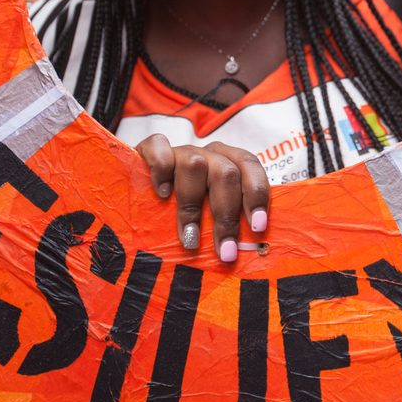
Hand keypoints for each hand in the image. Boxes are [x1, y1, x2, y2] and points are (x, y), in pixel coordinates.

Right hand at [136, 135, 268, 261]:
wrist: (143, 188)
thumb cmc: (188, 211)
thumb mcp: (212, 216)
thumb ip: (229, 223)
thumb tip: (246, 252)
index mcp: (229, 162)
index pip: (250, 167)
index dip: (256, 195)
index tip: (257, 227)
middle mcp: (208, 154)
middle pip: (225, 173)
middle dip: (226, 216)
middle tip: (225, 251)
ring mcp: (180, 151)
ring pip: (195, 165)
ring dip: (193, 206)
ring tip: (190, 239)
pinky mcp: (149, 149)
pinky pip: (159, 149)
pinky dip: (161, 171)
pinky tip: (162, 194)